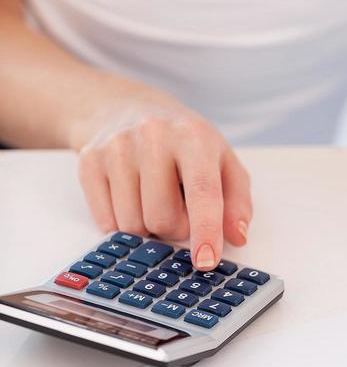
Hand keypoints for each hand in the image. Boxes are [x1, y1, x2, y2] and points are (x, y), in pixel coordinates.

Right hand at [72, 93, 251, 269]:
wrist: (123, 106)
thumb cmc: (181, 139)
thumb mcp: (220, 159)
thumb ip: (236, 200)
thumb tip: (237, 236)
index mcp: (193, 137)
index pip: (203, 191)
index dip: (205, 230)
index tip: (206, 261)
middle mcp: (153, 137)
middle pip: (163, 218)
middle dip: (174, 227)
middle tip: (177, 207)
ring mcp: (117, 148)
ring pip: (132, 225)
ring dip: (147, 226)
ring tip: (152, 197)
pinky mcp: (89, 162)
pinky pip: (106, 222)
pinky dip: (121, 223)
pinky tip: (129, 197)